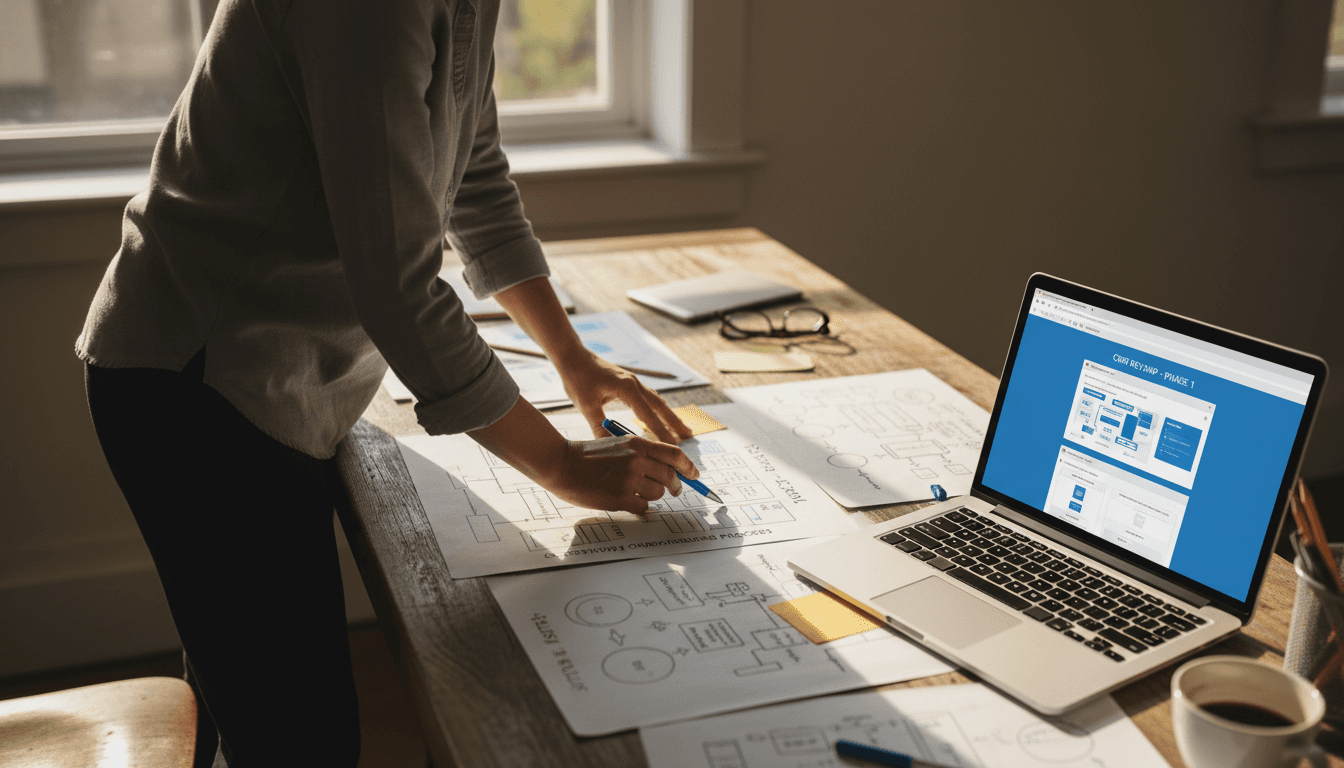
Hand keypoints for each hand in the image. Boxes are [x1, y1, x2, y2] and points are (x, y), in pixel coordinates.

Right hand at [551, 434, 698, 513]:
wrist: (561, 463)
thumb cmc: (587, 456)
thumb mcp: (618, 445)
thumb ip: (641, 454)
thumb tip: (667, 471)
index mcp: (637, 444)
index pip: (675, 454)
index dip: (689, 467)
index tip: (695, 475)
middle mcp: (637, 460)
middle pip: (670, 477)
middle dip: (674, 486)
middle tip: (673, 491)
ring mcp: (629, 479)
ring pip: (658, 494)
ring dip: (651, 497)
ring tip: (634, 492)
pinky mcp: (620, 497)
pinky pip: (643, 508)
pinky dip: (639, 508)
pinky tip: (626, 502)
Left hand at [558, 351, 692, 443]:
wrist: (572, 354)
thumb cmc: (577, 377)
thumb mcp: (586, 405)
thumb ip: (599, 427)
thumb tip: (610, 447)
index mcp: (627, 388)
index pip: (649, 416)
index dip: (661, 433)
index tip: (672, 447)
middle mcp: (634, 383)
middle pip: (661, 406)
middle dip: (675, 422)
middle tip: (688, 436)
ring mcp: (633, 381)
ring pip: (656, 401)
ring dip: (669, 415)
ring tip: (681, 428)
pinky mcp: (628, 381)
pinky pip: (648, 397)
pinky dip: (657, 409)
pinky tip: (659, 416)